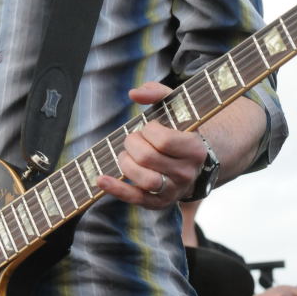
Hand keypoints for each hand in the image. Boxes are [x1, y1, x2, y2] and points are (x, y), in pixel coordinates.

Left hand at [97, 81, 205, 207]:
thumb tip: (134, 94)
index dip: (148, 130)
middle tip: (134, 139)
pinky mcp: (159, 203)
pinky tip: (101, 180)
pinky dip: (116, 189)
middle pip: (147, 158)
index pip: (163, 140)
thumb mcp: (175, 107)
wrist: (191, 162)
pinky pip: (136, 199)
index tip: (150, 128)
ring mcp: (174, 191)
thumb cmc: (179, 130)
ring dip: (126, 163)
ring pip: (144, 180)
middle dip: (132, 144)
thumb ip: (156, 93)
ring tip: (126, 155)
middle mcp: (187, 173)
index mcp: (195, 150)